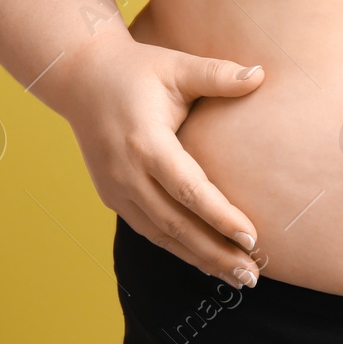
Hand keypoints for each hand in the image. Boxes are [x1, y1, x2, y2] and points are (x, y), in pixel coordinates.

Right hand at [52, 33, 267, 287]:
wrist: (80, 77)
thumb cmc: (137, 69)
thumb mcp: (176, 66)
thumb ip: (218, 75)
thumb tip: (262, 75)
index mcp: (145, 143)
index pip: (188, 190)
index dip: (220, 217)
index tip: (253, 238)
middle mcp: (126, 173)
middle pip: (175, 225)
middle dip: (214, 253)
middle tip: (252, 276)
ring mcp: (115, 189)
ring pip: (160, 235)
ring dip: (199, 258)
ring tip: (238, 277)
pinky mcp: (112, 196)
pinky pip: (148, 230)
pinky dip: (178, 248)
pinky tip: (206, 260)